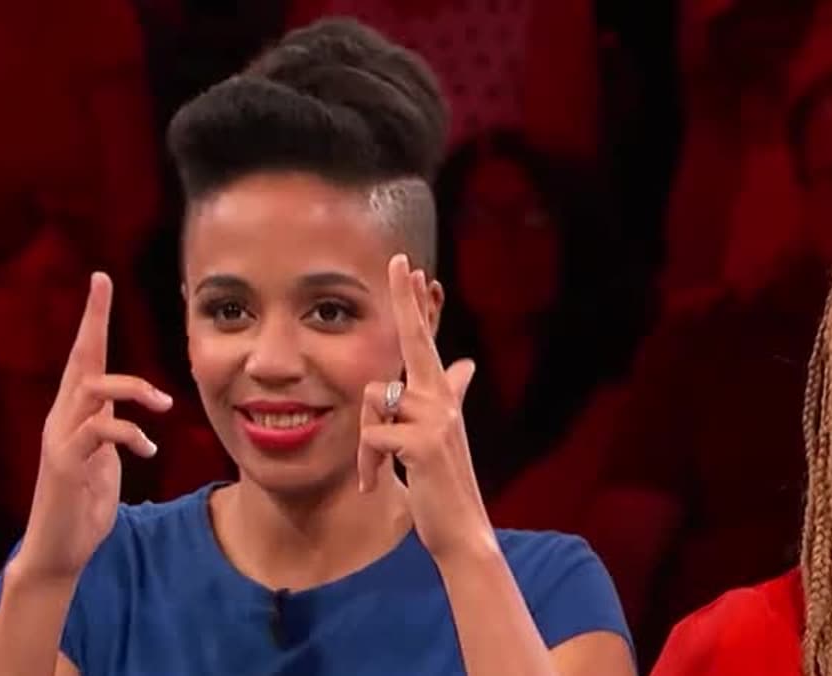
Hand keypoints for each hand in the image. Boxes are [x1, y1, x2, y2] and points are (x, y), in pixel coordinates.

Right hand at [16, 273, 173, 579]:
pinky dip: (130, 434)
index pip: (81, 356)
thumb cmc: (83, 502)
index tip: (99, 279)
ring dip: (134, 390)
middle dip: (91, 319)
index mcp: (73, 413)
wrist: (59, 548)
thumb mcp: (104, 456)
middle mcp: (61, 418)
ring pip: (92, 389)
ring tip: (164, 404)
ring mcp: (60, 439)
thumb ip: (111, 428)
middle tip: (103, 284)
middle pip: (77, 358)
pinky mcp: (66, 464)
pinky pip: (100, 432)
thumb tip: (129, 411)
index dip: (91, 318)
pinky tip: (148, 450)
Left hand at [357, 254, 492, 559]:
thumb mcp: (444, 432)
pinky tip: (379, 485)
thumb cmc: (444, 481)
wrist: (459, 529)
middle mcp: (441, 398)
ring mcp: (435, 418)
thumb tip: (466, 364)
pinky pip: (372, 437)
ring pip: (372, 402)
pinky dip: (368, 465)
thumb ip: (453, 392)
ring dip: (365, 444)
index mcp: (439, 394)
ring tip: (380, 472)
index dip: (414, 303)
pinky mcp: (423, 443)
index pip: (423, 338)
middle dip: (405, 300)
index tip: (405, 265)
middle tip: (398, 261)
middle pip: (414, 341)